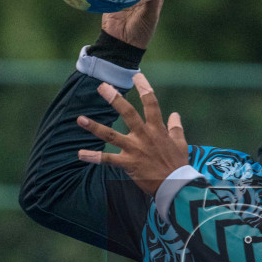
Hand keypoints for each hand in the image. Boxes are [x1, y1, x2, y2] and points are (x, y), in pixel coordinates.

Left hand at [76, 73, 189, 194]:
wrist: (176, 186)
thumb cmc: (179, 165)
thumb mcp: (181, 144)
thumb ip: (176, 128)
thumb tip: (174, 114)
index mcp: (157, 129)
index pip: (151, 103)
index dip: (144, 87)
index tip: (136, 75)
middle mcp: (144, 136)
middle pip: (127, 113)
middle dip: (114, 99)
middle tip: (102, 86)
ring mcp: (134, 149)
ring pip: (111, 136)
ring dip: (94, 127)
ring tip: (80, 119)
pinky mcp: (128, 164)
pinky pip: (108, 160)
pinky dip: (94, 157)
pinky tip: (80, 154)